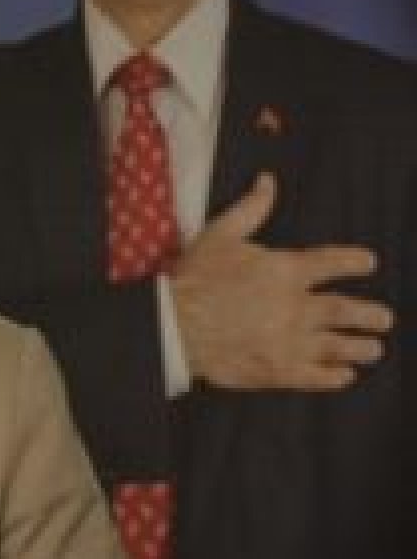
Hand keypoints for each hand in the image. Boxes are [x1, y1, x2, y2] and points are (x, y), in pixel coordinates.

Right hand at [170, 173, 393, 390]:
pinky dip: (336, 376)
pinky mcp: (279, 370)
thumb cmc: (195, 279)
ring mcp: (290, 341)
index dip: (355, 261)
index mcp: (286, 271)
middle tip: (384, 319)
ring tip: (373, 349)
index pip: (334, 263)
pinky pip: (318, 377)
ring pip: (340, 346)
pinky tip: (345, 375)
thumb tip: (268, 181)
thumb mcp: (219, 234)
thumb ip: (250, 209)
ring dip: (361, 347)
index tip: (369, 263)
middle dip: (372, 316)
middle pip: (348, 311)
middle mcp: (296, 306)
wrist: (175, 325)